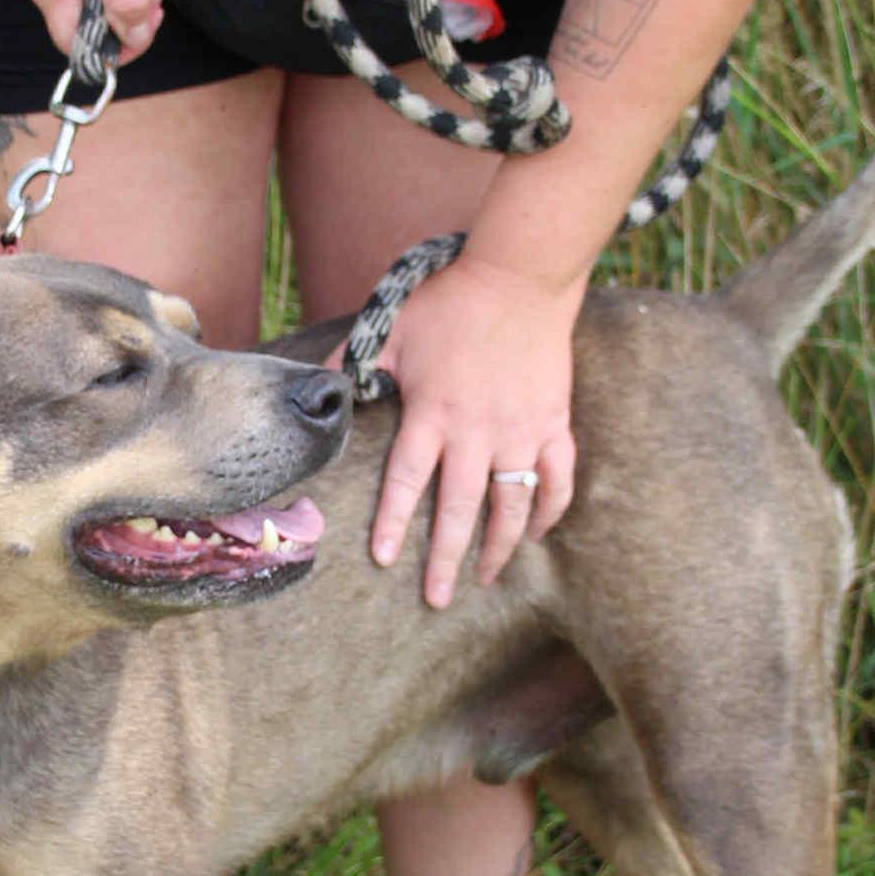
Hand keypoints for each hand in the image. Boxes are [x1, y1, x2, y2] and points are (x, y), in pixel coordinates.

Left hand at [361, 255, 584, 606]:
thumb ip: (353, 362)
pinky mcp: (554, 426)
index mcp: (434, 413)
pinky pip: (556, 483)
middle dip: (446, 559)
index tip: (384, 559)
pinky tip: (534, 535)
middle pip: (460, 510)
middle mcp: (478, 432)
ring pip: (512, 507)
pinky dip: (548, 513)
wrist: (521, 277)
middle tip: (437, 598)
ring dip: (498, 549)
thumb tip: (317, 389)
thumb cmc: (451, 301)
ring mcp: (521, 433)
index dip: (394, 521)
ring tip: (485, 579)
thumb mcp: (390, 326)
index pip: (408, 480)